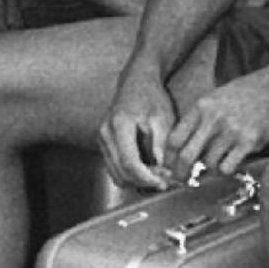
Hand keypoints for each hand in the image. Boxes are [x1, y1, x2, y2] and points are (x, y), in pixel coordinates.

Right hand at [99, 64, 179, 190]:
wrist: (136, 84)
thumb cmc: (152, 98)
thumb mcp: (163, 119)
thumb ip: (161, 145)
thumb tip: (164, 171)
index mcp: (120, 125)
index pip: (130, 162)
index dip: (147, 178)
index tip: (164, 183)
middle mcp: (105, 133)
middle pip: (121, 172)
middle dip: (144, 182)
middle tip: (166, 181)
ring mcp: (102, 139)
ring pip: (116, 174)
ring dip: (137, 181)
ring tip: (158, 176)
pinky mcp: (104, 145)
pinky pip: (115, 168)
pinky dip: (131, 175)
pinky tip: (148, 170)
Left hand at [165, 69, 268, 178]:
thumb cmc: (240, 95)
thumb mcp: (212, 99)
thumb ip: (196, 120)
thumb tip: (178, 147)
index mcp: (200, 108)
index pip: (174, 139)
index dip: (168, 157)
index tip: (167, 166)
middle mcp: (213, 120)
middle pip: (186, 156)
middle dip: (180, 172)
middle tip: (181, 180)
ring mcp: (231, 131)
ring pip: (209, 163)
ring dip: (208, 169)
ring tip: (213, 164)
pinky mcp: (249, 142)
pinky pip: (228, 167)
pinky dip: (225, 170)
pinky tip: (229, 164)